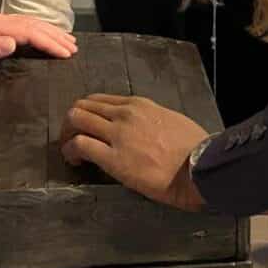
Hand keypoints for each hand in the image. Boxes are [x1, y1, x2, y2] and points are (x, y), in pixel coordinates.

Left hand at [0, 11, 76, 71]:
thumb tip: (12, 44)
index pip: (29, 32)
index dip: (49, 42)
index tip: (65, 52)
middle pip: (33, 25)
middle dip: (55, 36)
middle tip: (74, 48)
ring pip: (30, 24)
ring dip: (50, 32)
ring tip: (66, 41)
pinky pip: (23, 27)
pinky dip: (38, 31)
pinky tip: (42, 36)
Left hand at [61, 94, 206, 209]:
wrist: (200, 167)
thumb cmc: (194, 148)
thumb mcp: (171, 120)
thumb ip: (150, 121)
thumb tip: (141, 130)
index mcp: (139, 105)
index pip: (100, 101)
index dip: (88, 113)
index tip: (87, 128)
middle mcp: (124, 114)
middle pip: (82, 107)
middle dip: (72, 122)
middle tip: (71, 139)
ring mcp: (117, 134)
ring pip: (76, 120)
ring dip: (67, 135)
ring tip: (70, 151)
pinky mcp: (112, 158)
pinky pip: (79, 145)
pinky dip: (70, 152)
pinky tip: (74, 162)